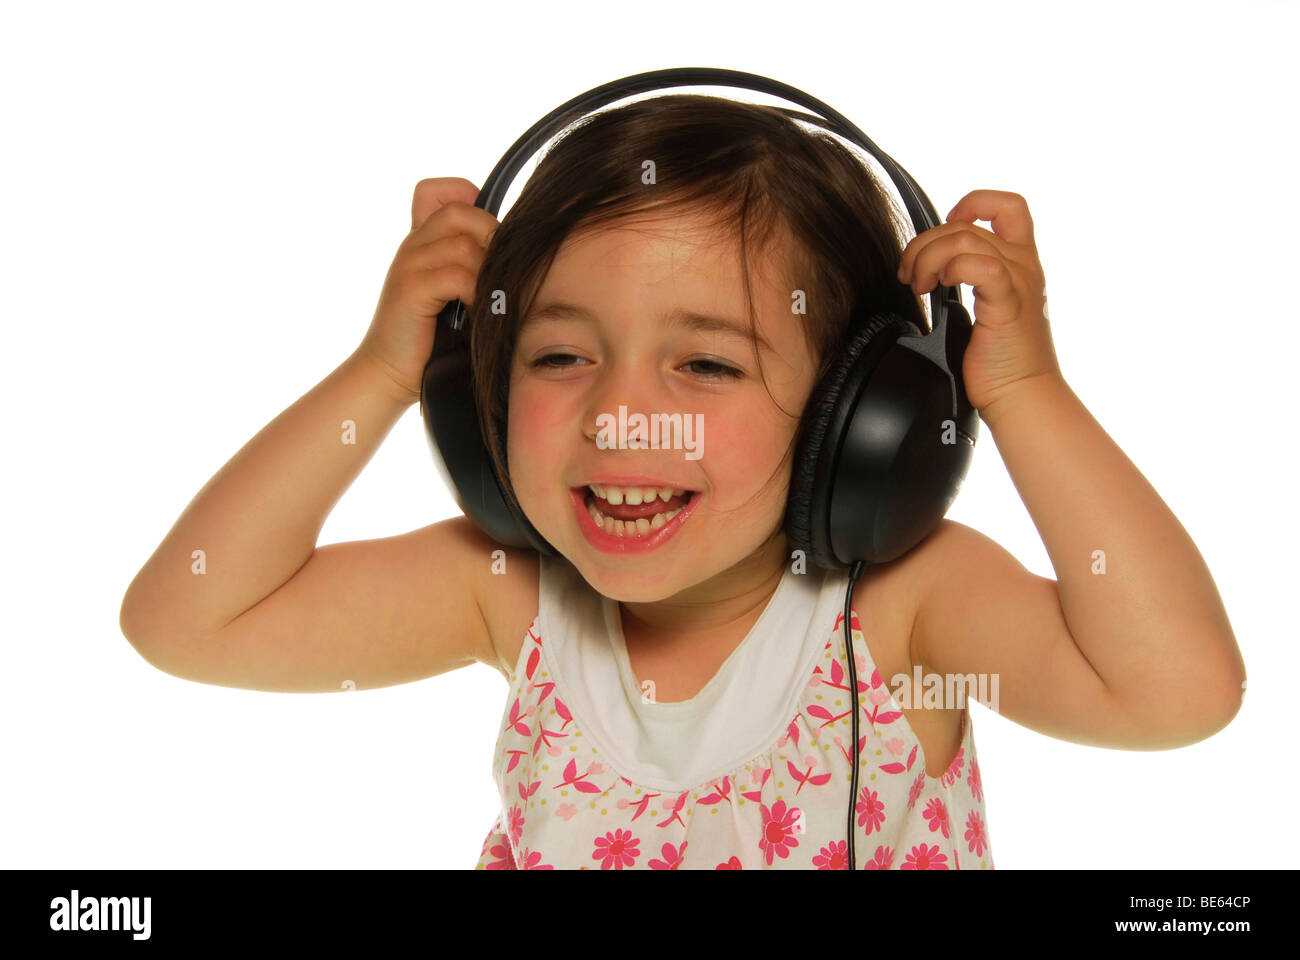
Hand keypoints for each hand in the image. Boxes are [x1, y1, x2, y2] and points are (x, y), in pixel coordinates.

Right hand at [356, 177, 499, 402]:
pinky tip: (478, 315)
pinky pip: (457, 275)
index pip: (443, 192)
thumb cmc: (431, 339)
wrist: (389, 373)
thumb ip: (471, 268)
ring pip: (465, 246)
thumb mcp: (453, 295)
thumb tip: (520, 256)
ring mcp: (409, 264)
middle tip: (497, 278)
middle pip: (462, 212)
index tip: (489, 242)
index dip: (473, 202)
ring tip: (491, 301)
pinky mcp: (410, 289)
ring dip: (487, 275)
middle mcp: (413, 245)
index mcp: (422, 241)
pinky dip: (476, 295)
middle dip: (491, 240)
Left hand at [895, 189, 1062, 416]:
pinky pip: (979, 265)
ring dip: (927, 258)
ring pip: (964, 238)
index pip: (1007, 206)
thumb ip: (968, 278)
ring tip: (919, 286)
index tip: (945, 229)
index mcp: (1019, 263)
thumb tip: (928, 267)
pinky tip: (941, 287)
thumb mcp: (984, 307)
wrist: (1020, 395)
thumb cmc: (999, 362)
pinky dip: (952, 267)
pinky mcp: (1008, 303)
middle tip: (910, 276)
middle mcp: (1023, 266)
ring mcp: (1018, 281)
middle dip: (924, 245)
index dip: (973, 203)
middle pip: (965, 226)